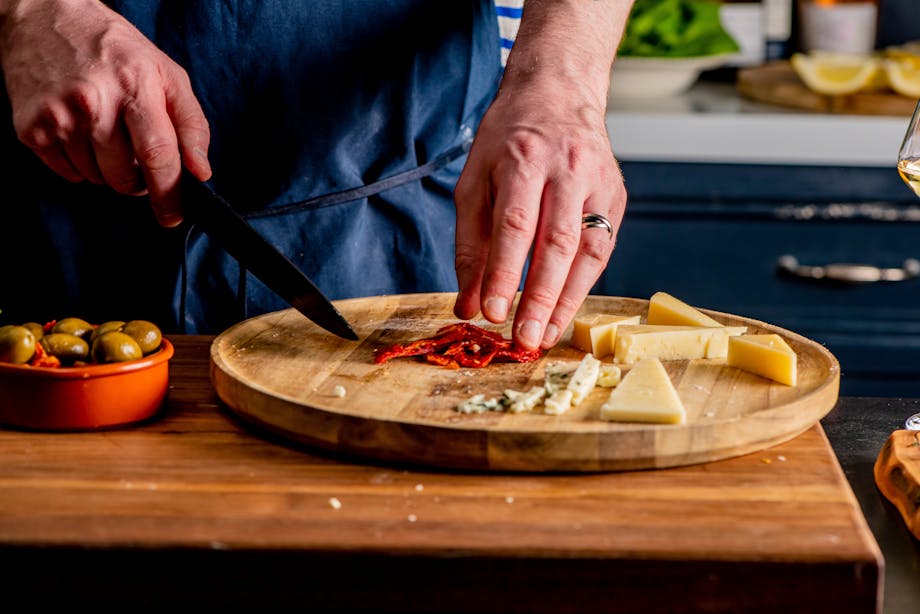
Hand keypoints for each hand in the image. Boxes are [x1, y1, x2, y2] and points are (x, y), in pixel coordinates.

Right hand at [0, 0, 210, 225]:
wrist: (44, 17)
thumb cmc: (115, 49)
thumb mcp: (167, 74)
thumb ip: (191, 125)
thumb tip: (201, 172)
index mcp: (135, 86)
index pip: (157, 155)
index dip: (168, 194)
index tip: (173, 215)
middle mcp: (93, 102)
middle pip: (124, 178)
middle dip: (137, 180)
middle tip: (135, 154)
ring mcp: (58, 116)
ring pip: (96, 179)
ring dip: (108, 169)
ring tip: (106, 132)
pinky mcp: (30, 128)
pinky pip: (68, 174)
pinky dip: (80, 164)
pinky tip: (80, 132)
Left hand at [453, 84, 625, 350]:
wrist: (559, 93)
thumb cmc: (508, 140)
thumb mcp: (474, 181)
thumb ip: (470, 244)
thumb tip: (469, 304)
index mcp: (524, 158)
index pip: (516, 224)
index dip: (506, 272)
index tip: (494, 312)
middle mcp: (566, 168)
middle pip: (557, 242)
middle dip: (541, 297)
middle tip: (525, 339)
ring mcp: (598, 181)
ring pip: (588, 249)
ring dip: (568, 299)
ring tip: (546, 335)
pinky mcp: (616, 195)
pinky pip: (602, 247)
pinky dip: (584, 283)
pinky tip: (566, 309)